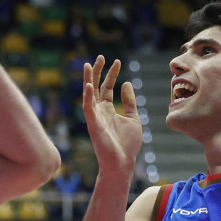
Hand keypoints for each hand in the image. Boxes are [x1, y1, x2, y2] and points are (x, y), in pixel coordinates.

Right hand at [82, 56, 141, 175]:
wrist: (123, 163)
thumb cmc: (128, 144)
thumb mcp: (133, 118)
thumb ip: (129, 101)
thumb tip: (126, 83)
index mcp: (108, 109)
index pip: (107, 87)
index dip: (111, 74)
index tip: (117, 61)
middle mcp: (99, 111)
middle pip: (95, 87)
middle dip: (97, 72)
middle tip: (100, 57)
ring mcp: (95, 117)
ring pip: (88, 94)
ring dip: (88, 80)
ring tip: (88, 65)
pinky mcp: (93, 125)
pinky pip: (88, 108)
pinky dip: (87, 97)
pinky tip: (88, 85)